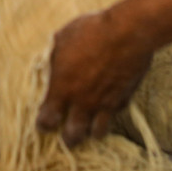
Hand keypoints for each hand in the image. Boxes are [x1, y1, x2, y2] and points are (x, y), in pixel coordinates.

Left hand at [36, 7, 153, 147]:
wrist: (128, 33)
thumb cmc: (91, 31)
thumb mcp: (63, 38)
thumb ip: (54, 55)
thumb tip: (49, 59)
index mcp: (62, 89)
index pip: (47, 120)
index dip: (44, 124)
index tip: (44, 124)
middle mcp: (82, 102)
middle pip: (72, 136)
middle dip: (68, 139)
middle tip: (67, 135)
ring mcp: (104, 104)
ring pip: (96, 133)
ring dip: (90, 131)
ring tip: (88, 128)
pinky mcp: (123, 100)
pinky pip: (114, 116)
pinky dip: (109, 116)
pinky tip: (107, 110)